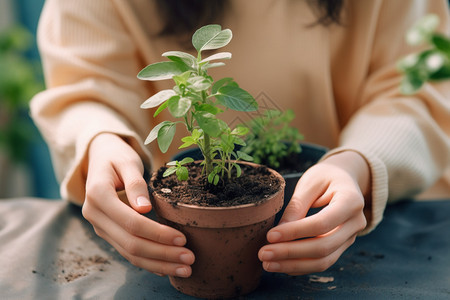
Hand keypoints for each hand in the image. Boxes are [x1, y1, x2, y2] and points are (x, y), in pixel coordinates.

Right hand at [82, 133, 194, 276]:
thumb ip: (135, 183)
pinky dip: (148, 262)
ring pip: (129, 253)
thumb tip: (144, 209)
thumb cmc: (117, 156)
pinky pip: (128, 251)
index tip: (182, 238)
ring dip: (158, 264)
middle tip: (190, 259)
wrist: (100, 156)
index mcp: (97, 195)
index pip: (131, 222)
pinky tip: (167, 268)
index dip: (157, 233)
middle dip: (162, 254)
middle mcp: (94, 215)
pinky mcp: (108, 232)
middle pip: (131, 243)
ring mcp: (100, 226)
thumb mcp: (127, 162)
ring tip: (184, 270)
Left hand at [258, 151, 369, 274]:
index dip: (295, 232)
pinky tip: (280, 264)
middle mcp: (356, 223)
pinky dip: (300, 266)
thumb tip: (278, 233)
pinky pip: (322, 262)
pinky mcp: (342, 246)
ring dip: (293, 265)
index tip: (270, 235)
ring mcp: (351, 237)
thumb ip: (296, 206)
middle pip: (323, 247)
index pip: (322, 223)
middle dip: (290, 253)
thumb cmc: (324, 177)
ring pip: (324, 260)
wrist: (344, 178)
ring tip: (268, 264)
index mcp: (351, 200)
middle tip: (263, 254)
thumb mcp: (310, 182)